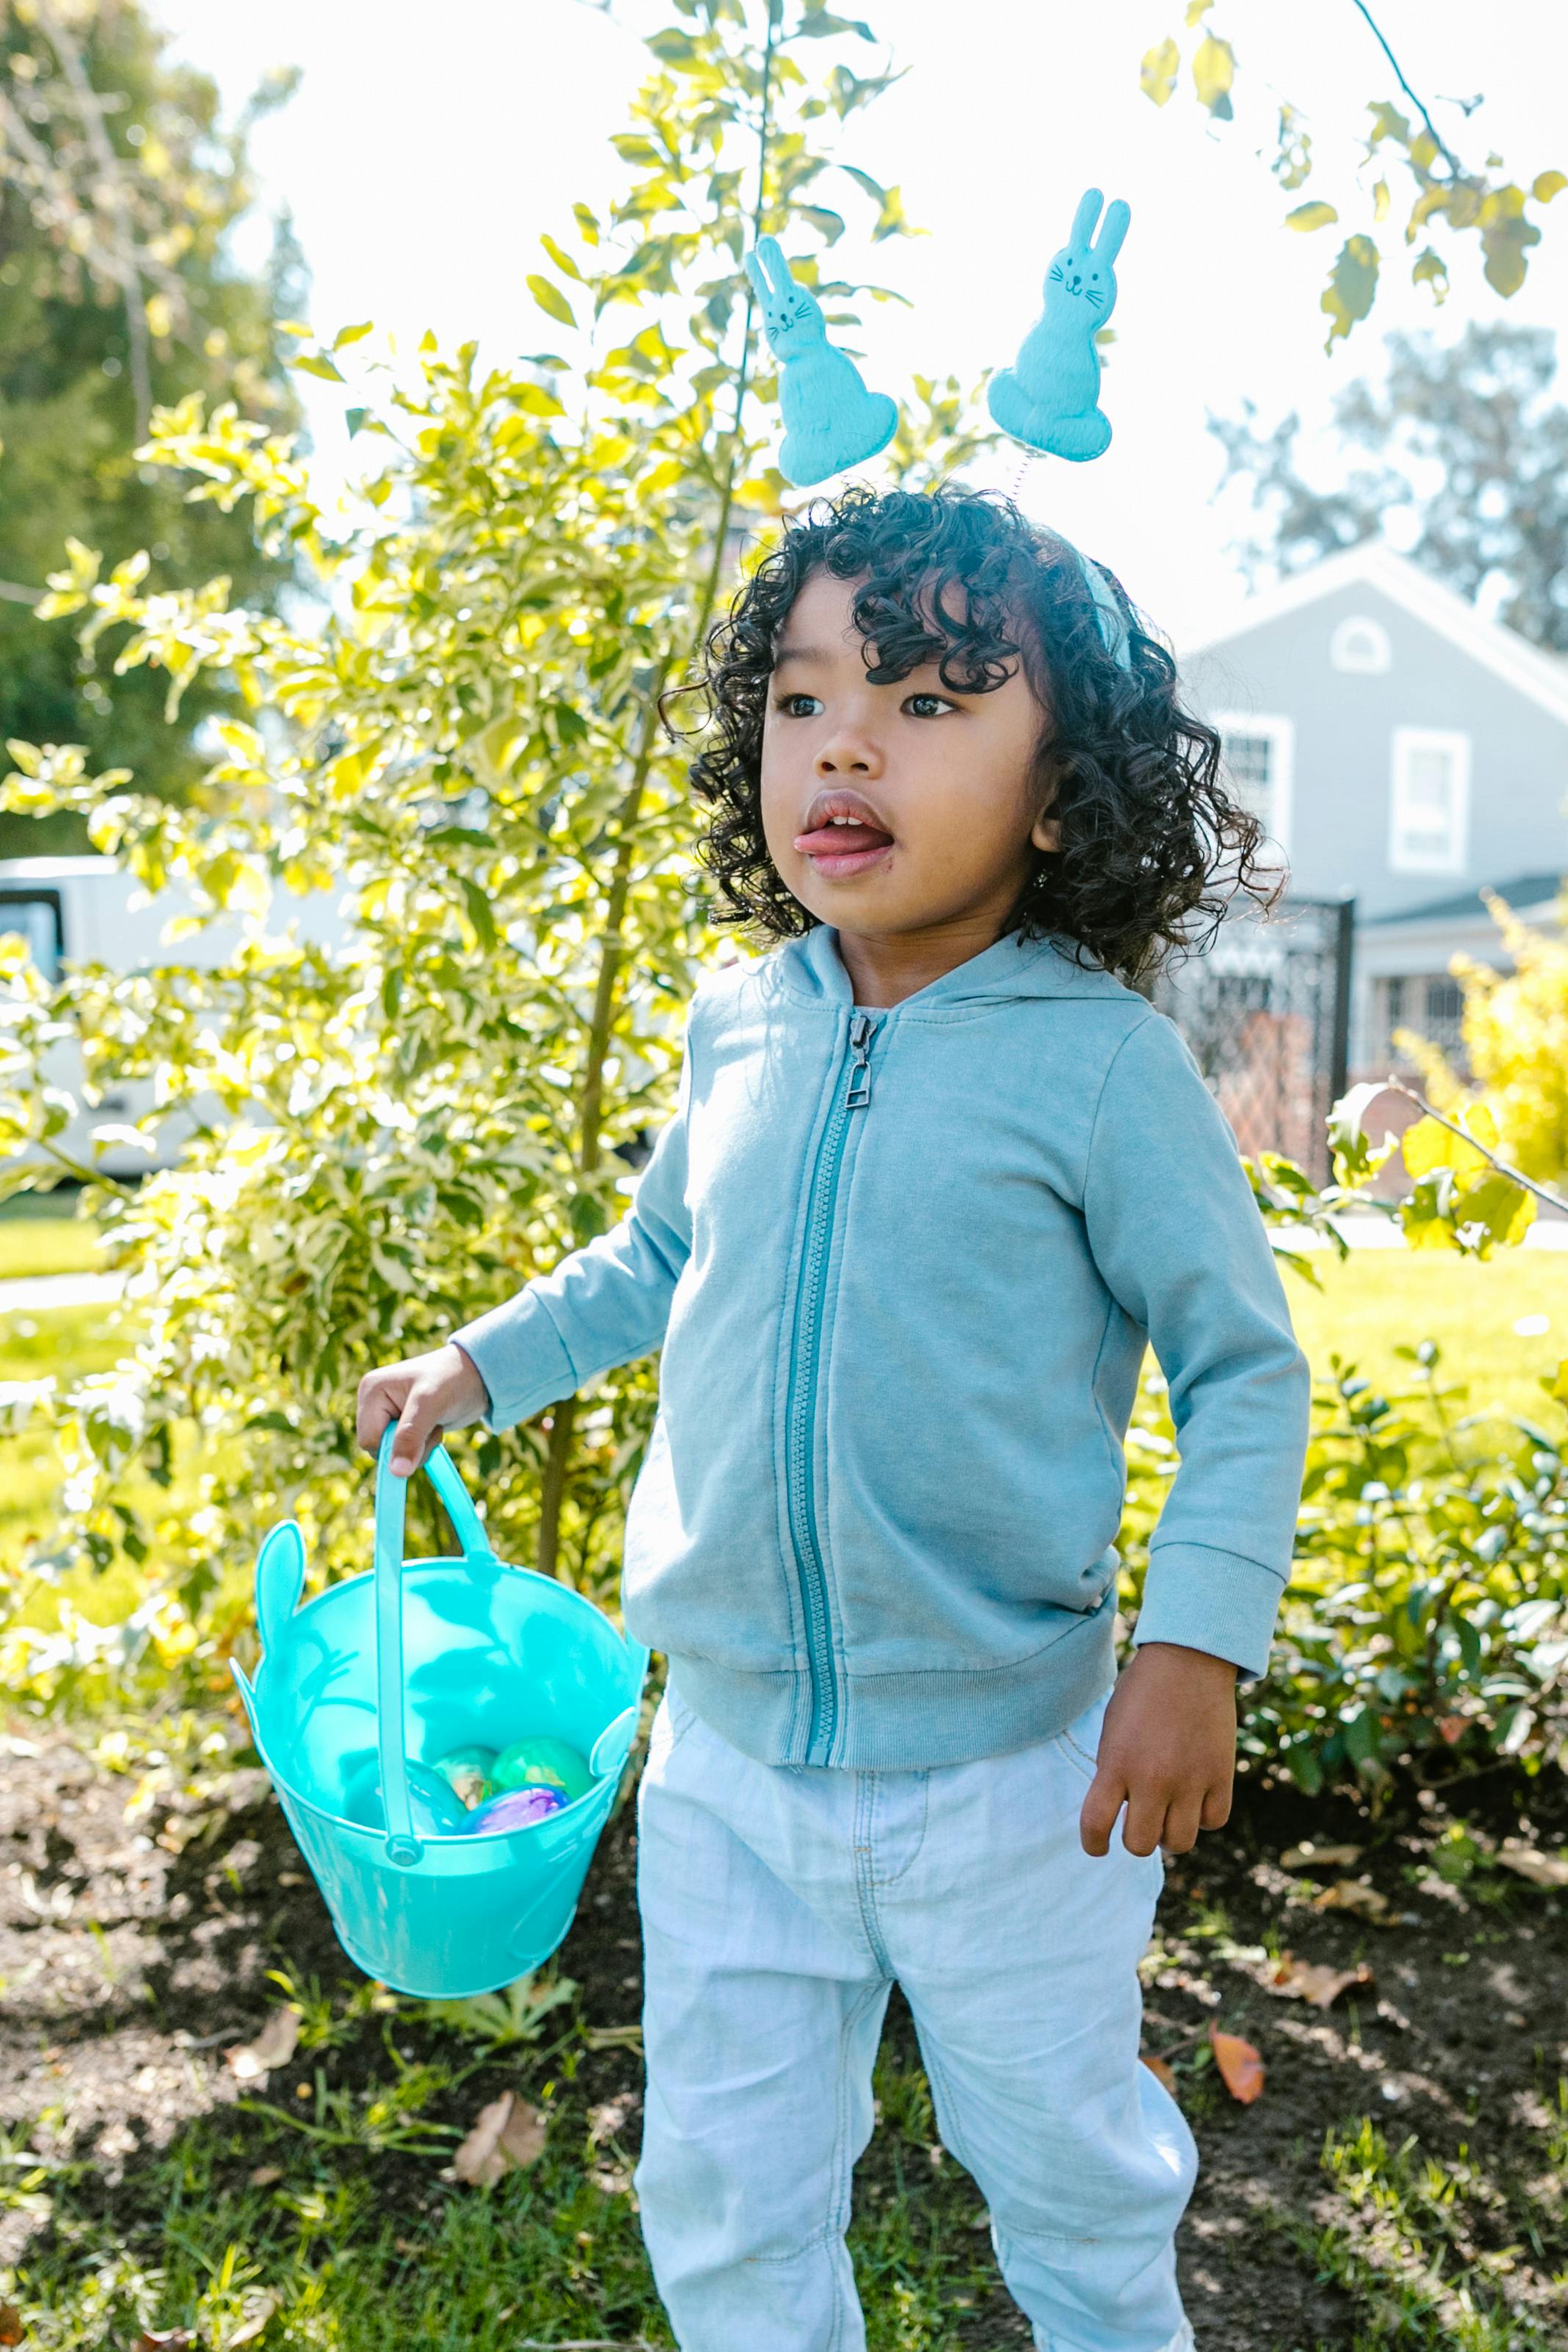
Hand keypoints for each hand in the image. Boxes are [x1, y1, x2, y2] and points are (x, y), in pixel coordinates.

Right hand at [356, 1343, 489, 1477]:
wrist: (478, 1375)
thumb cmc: (453, 1379)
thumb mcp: (431, 1405)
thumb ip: (411, 1436)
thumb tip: (396, 1472)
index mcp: (372, 1391)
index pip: (369, 1439)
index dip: (394, 1448)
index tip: (421, 1438)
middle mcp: (375, 1403)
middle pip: (379, 1449)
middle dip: (410, 1447)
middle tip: (431, 1427)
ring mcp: (388, 1414)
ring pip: (394, 1454)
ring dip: (420, 1448)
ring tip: (435, 1424)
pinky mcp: (402, 1425)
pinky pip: (406, 1452)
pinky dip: (423, 1447)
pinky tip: (435, 1427)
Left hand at [1078, 1642, 1236, 1858]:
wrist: (1187, 1660)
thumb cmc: (1142, 1693)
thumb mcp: (1112, 1730)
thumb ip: (1113, 1772)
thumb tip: (1119, 1811)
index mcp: (1116, 1764)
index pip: (1095, 1825)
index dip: (1093, 1844)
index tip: (1098, 1845)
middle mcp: (1153, 1779)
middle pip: (1140, 1845)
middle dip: (1135, 1837)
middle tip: (1139, 1818)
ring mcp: (1190, 1780)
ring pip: (1179, 1843)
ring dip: (1169, 1832)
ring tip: (1167, 1810)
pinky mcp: (1221, 1775)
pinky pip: (1212, 1821)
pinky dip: (1203, 1817)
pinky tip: (1195, 1798)